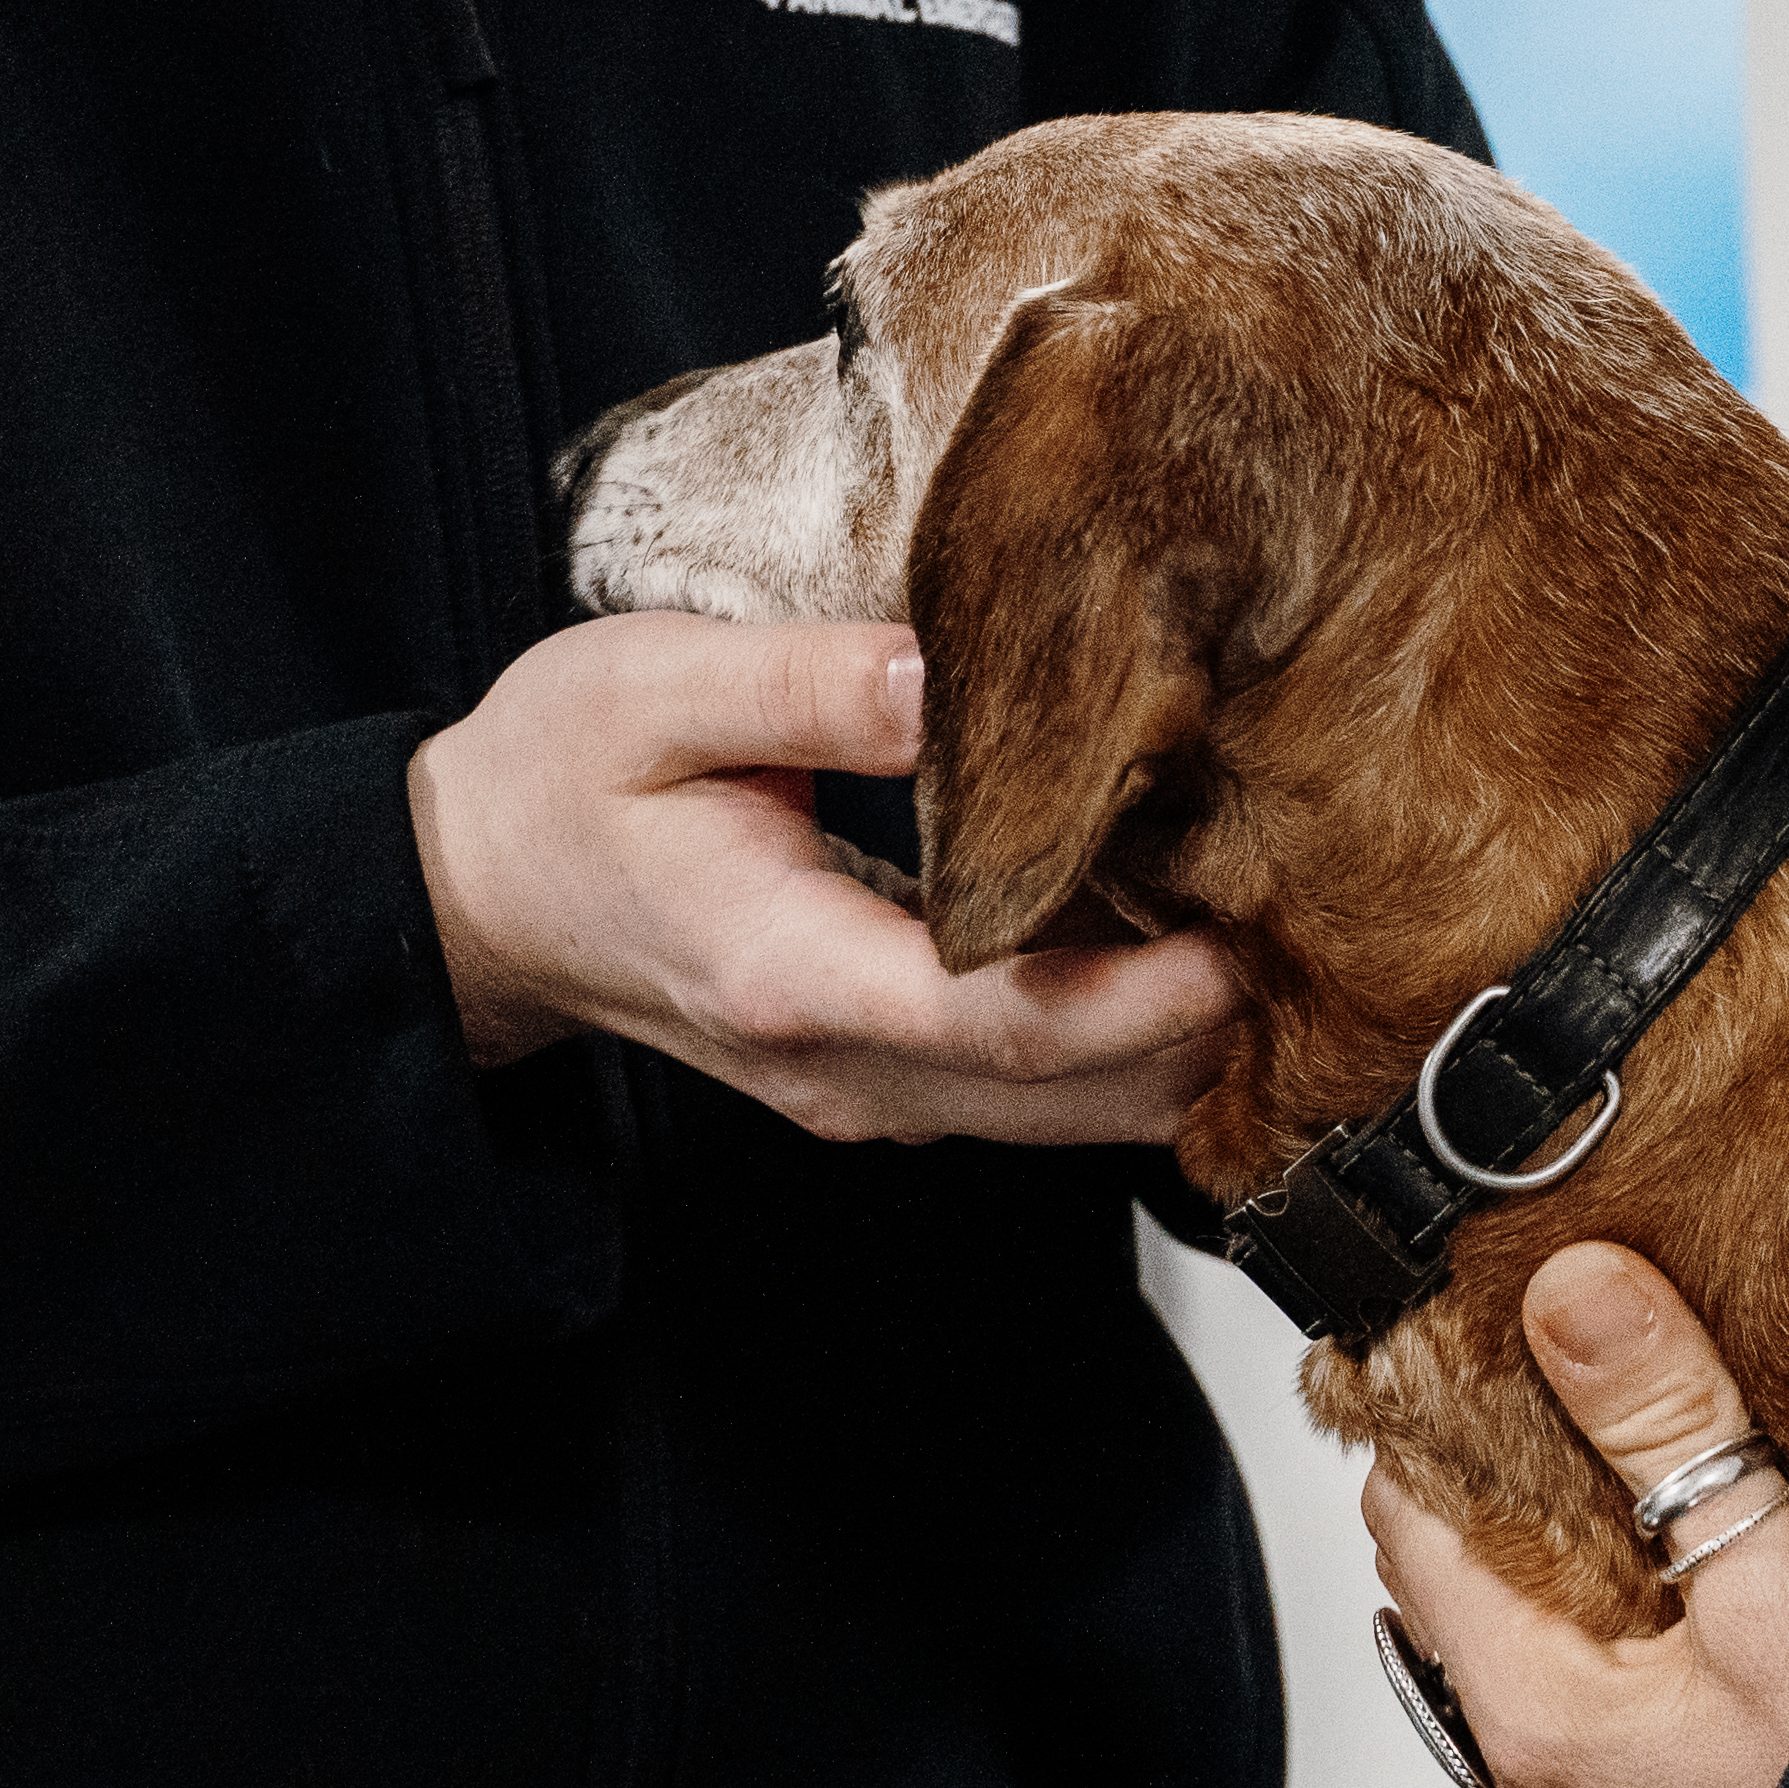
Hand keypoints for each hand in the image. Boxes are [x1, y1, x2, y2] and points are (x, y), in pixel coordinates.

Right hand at [408, 612, 1241, 1146]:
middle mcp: (839, 1065)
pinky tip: (1171, 932)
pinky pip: (1028, 1089)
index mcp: (789, 972)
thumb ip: (814, 685)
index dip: (1139, 1003)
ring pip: (1062, 1113)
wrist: (474, 887)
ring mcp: (863, 1091)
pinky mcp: (882, 1081)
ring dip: (1170, 1041)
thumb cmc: (559, 777)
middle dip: (1200, 1029)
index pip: (1001, 1026)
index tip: (1246, 945)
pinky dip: (1114, 1036)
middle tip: (1314, 916)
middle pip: (1064, 1095)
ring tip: (1270, 913)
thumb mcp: (657, 688)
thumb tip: (963, 674)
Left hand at [1368, 1242, 1788, 1787]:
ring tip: (1626, 1480)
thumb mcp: (1775, 1573)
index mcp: (1538, 1720)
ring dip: (1565, 1578)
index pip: (1414, 1535)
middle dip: (1498, 1493)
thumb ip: (1668, 1426)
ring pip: (1538, 1668)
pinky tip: (1692, 1606)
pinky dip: (1620, 1654)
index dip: (1432, 1432)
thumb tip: (1575, 1296)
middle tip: (1554, 1385)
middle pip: (1469, 1602)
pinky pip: (1604, 1731)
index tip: (1467, 1348)